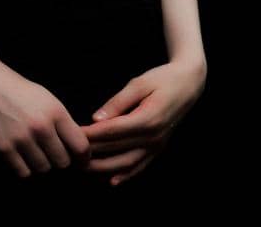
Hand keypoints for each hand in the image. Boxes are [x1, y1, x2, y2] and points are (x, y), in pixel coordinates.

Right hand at [0, 57, 91, 177]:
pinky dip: (24, 168)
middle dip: (60, 161)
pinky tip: (21, 156)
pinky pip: (23, 172)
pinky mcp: (4, 148)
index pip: (80, 146)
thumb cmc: (17, 90)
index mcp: (55, 112)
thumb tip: (77, 147)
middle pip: (63, 162)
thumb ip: (62, 122)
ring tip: (35, 152)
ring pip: (43, 169)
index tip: (81, 162)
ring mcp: (22, 139)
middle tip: (53, 155)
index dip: (84, 158)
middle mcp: (41, 127)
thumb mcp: (46, 98)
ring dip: (41, 164)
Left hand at [80, 57, 206, 185]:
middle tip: (70, 153)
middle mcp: (153, 137)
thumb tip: (96, 119)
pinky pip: (142, 165)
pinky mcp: (159, 147)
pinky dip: (127, 174)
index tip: (72, 135)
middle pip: (116, 148)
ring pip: (127, 163)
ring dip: (104, 167)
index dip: (90, 135)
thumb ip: (117, 102)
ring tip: (83, 167)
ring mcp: (157, 145)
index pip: (111, 131)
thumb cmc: (163, 79)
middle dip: (92, 152)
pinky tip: (113, 180)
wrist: (189, 84)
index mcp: (147, 119)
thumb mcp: (139, 83)